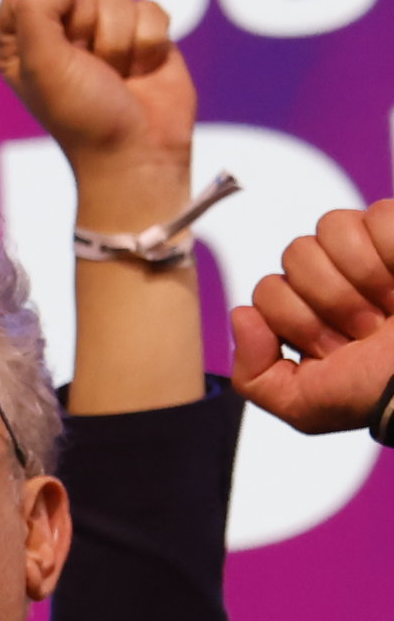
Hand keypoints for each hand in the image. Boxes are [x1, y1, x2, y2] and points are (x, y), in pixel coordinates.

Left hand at [0, 0, 194, 207]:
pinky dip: (148, 42)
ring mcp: (104, 31)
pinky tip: (141, 70)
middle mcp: (60, 31)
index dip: (46, 7)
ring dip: (119, 41)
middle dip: (87, 25)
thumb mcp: (42, 66)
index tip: (56, 47)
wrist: (137, 148)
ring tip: (116, 75)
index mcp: (22, 41)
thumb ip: (37, 13)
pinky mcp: (143, 34)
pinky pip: (151, 8)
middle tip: (89, 66)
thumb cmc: (81, 114)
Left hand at [235, 202, 393, 438]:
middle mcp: (334, 276)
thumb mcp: (304, 406)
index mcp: (307, 311)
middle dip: (330, 299)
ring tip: (389, 306)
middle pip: (295, 253)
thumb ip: (253, 375)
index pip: (268, 289)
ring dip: (363, 274)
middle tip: (365, 328)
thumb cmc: (378, 394)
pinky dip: (392, 251)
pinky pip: (379, 214)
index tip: (335, 347)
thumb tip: (242, 315)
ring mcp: (371, 249)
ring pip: (331, 226)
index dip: (299, 321)